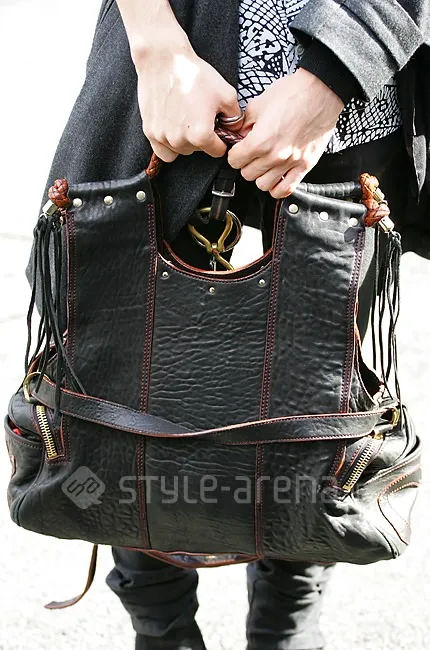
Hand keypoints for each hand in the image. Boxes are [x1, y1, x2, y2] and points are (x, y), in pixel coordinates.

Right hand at [135, 45, 240, 161]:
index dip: (221, 140)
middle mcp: (180, 141)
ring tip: (186, 119)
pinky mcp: (150, 132)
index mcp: (201, 135)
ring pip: (181, 151)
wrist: (164, 60)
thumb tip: (234, 131)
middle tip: (200, 116)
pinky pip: (164, 152)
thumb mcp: (226, 94)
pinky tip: (173, 130)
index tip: (217, 129)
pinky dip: (169, 146)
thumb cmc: (194, 74)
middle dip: (202, 138)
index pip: (217, 151)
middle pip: (198, 151)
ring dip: (186, 141)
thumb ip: (235, 118)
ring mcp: (163, 138)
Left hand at [227, 69, 343, 197]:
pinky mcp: (305, 166)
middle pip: (247, 174)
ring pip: (263, 185)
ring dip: (261, 176)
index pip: (234, 161)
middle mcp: (274, 156)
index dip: (234, 154)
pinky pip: (286, 190)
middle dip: (247, 164)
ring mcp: (290, 163)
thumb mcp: (259, 104)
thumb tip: (238, 137)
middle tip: (252, 154)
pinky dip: (278, 188)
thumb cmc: (293, 93)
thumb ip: (244, 125)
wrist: (321, 91)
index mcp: (260, 141)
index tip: (239, 150)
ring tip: (265, 165)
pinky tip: (277, 177)